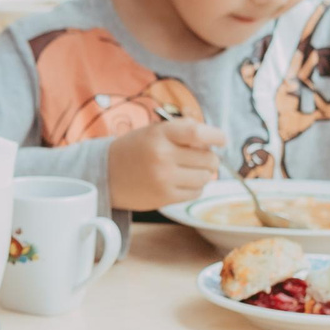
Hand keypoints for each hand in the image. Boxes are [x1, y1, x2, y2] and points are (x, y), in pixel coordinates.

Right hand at [106, 116, 226, 211]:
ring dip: (203, 174)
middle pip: (208, 159)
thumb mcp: (154, 132)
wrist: (106, 174)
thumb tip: (214, 143)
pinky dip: (196, 187)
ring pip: (205, 177)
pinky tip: (184, 182)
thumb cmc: (136, 149)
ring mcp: (164, 179)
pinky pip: (196, 192)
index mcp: (160, 134)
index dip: (215, 136)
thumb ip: (182, 133)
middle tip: (201, 157)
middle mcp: (162, 156)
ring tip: (189, 170)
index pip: (197, 133)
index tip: (222, 139)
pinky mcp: (165, 198)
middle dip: (210, 158)